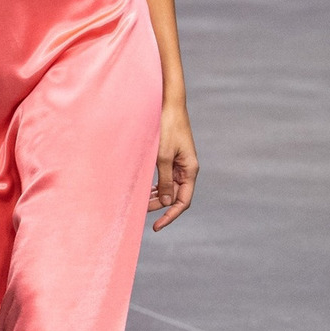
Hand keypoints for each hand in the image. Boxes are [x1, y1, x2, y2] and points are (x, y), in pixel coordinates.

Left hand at [148, 106, 197, 230]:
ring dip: (156, 196)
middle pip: (175, 196)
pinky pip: (165, 177)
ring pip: (169, 187)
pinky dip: (155, 185)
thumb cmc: (167, 127)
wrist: (169, 104)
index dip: (170, 216)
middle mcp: (187, 169)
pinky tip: (144, 188)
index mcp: (190, 170)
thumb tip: (166, 201)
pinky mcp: (172, 157)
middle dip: (159, 206)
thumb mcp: (163, 156)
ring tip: (139, 202)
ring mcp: (180, 163)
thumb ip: (165, 180)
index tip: (156, 226)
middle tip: (139, 211)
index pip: (183, 202)